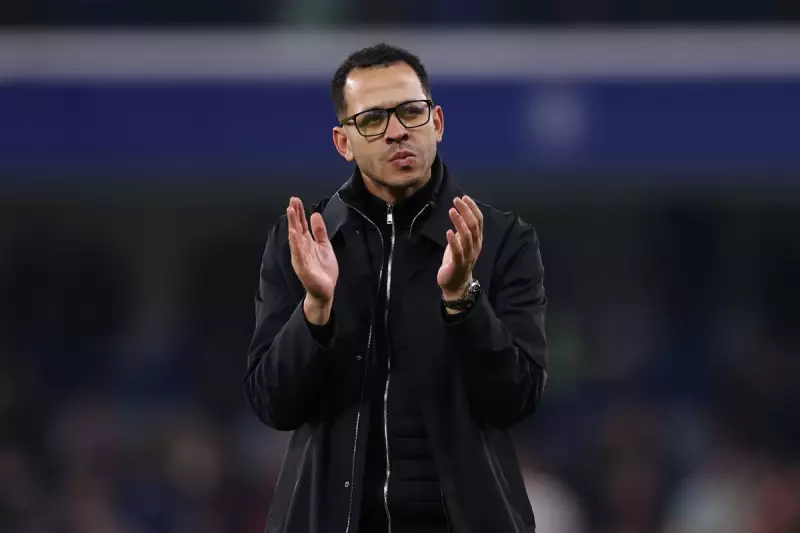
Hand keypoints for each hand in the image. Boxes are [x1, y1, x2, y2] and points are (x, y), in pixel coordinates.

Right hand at [286, 197, 338, 323]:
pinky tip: (293, 234)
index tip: (296, 200)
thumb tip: (315, 214)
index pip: (302, 225)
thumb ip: (319, 232)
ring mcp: (301, 258)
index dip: (299, 212)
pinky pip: (298, 254)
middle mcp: (301, 249)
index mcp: (307, 243)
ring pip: (295, 239)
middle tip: (292, 201)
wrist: (325, 290)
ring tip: (290, 212)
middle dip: (294, 215)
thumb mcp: (325, 246)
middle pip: (297, 228)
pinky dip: (295, 244)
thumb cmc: (323, 270)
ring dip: (293, 225)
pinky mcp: (303, 268)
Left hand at [438, 195, 482, 299]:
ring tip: (452, 211)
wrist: (456, 285)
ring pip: (467, 236)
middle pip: (474, 225)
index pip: (479, 221)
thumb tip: (460, 214)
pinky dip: (453, 241)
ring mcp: (468, 255)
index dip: (472, 208)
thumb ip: (463, 231)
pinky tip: (448, 232)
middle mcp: (475, 246)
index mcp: (477, 240)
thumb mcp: (461, 243)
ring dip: (459, 222)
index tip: (464, 197)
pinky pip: (458, 251)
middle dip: (466, 211)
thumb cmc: (457, 262)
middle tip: (456, 200)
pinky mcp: (459, 264)